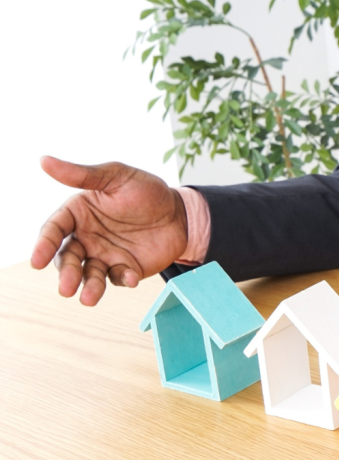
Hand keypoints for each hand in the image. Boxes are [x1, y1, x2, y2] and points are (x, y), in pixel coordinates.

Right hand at [31, 157, 188, 305]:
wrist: (180, 213)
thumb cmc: (146, 191)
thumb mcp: (116, 176)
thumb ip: (83, 175)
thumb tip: (45, 161)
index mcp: (78, 213)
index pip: (54, 230)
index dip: (44, 245)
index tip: (37, 261)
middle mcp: (86, 237)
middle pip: (68, 258)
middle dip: (66, 273)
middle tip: (67, 287)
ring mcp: (105, 255)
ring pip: (89, 274)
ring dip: (89, 286)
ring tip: (88, 298)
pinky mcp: (125, 268)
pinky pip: (118, 278)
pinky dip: (122, 279)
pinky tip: (130, 277)